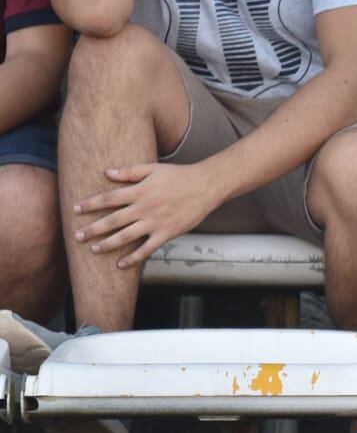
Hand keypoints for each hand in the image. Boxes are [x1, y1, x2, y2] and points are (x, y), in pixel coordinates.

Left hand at [72, 163, 223, 268]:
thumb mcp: (153, 168)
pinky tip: (121, 264)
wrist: (206, 187)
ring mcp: (155, 222)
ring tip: (94, 250)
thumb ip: (129, 171)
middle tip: (77, 236)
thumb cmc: (179, 176)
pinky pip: (146, 249)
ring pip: (126, 236)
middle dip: (92, 229)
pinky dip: (133, 258)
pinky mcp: (166, 233)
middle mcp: (144, 208)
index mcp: (139, 191)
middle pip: (112, 220)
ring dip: (107, 244)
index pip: (108, 199)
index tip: (75, 210)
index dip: (90, 204)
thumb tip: (106, 172)